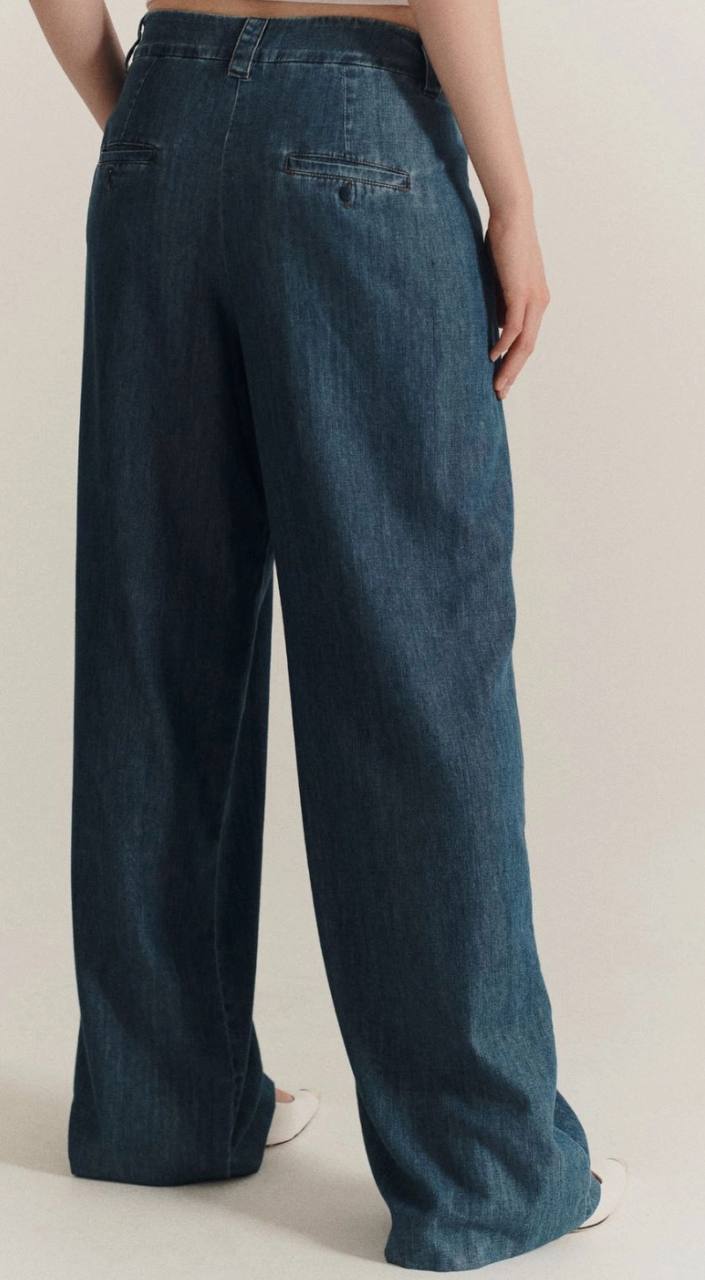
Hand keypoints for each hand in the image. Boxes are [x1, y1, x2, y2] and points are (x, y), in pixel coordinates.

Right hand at [485, 207, 550, 399]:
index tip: (502, 379)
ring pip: (524, 342)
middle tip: (500, 393)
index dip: (515, 363)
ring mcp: (533, 298)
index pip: (527, 340)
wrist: (512, 215)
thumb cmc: (504, 242)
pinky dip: (504, 344)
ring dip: (510, 366)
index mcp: (536, 301)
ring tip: (497, 384)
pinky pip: (514, 326)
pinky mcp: (521, 292)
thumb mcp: (502, 279)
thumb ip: (501, 302)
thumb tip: (497, 325)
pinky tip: (493, 356)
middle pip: (528, 347)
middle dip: (513, 373)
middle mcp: (539, 303)